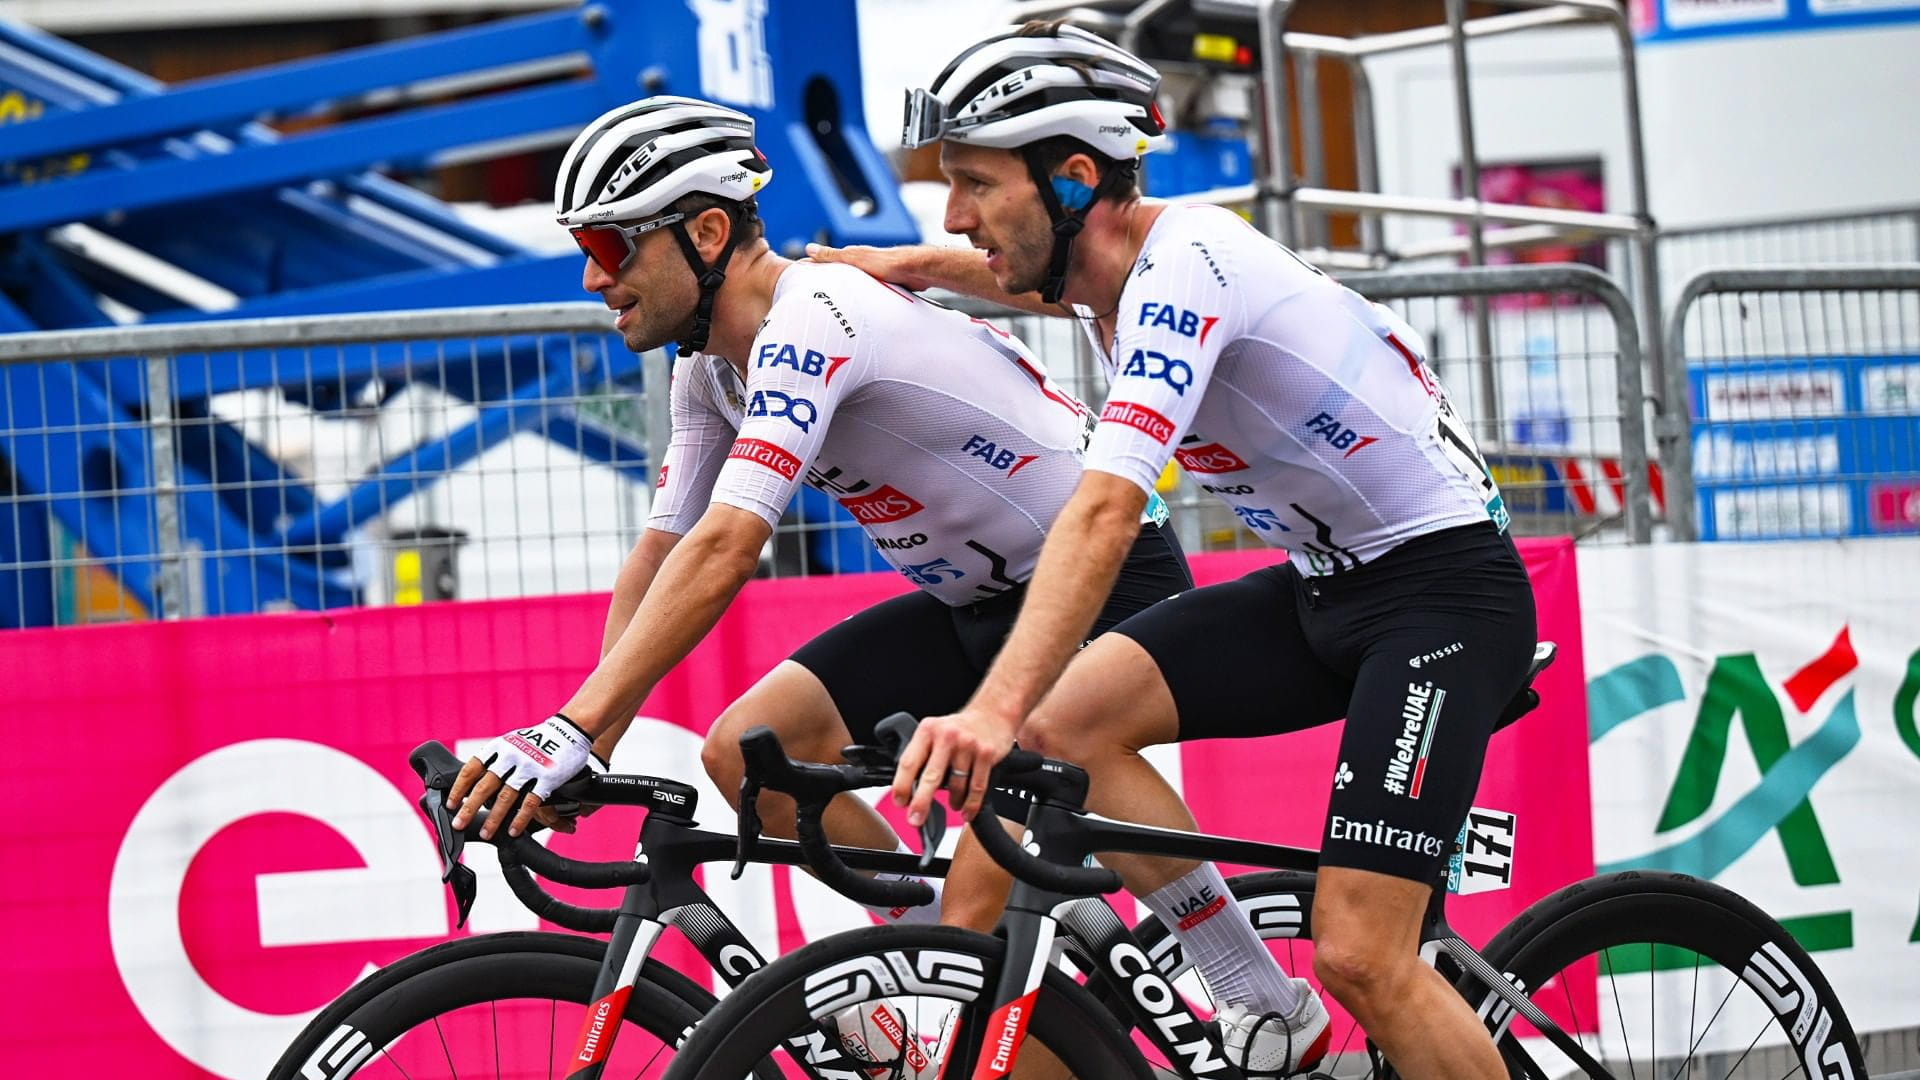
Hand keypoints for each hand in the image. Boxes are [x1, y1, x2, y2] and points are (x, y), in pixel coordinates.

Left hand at [448, 715, 595, 838]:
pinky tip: (514, 830)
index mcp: (499, 748)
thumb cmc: (538, 739)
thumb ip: (494, 760)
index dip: (459, 788)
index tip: (451, 804)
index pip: (472, 769)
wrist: (569, 730)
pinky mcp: (548, 778)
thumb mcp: (511, 742)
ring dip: (494, 818)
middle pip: (485, 786)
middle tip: (458, 824)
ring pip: (507, 797)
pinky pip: (531, 802)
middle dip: (469, 808)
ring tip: (486, 833)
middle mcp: (511, 757)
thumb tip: (474, 782)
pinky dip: (521, 818)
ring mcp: (530, 768)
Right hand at [805, 242, 935, 291]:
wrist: (915, 270)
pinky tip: (854, 306)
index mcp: (851, 255)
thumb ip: (832, 255)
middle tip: (808, 293)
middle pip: (836, 273)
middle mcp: (860, 263)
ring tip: (827, 302)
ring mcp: (871, 273)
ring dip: (840, 290)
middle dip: (823, 281)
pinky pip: (863, 291)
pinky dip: (855, 296)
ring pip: (850, 283)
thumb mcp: (855, 259)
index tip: (795, 273)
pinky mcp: (881, 283)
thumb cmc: (888, 263)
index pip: (824, 260)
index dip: (810, 266)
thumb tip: (809, 248)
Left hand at [891, 707, 1016, 824]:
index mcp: (928, 730)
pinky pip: (977, 787)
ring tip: (953, 805)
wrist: (993, 713)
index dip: (901, 785)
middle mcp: (947, 736)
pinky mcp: (986, 754)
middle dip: (921, 802)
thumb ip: (922, 755)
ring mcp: (968, 745)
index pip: (909, 762)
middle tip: (915, 819)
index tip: (900, 802)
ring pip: (956, 785)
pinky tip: (966, 811)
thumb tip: (908, 789)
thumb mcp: (935, 732)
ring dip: (953, 802)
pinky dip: (971, 804)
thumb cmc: (960, 728)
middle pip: (931, 776)